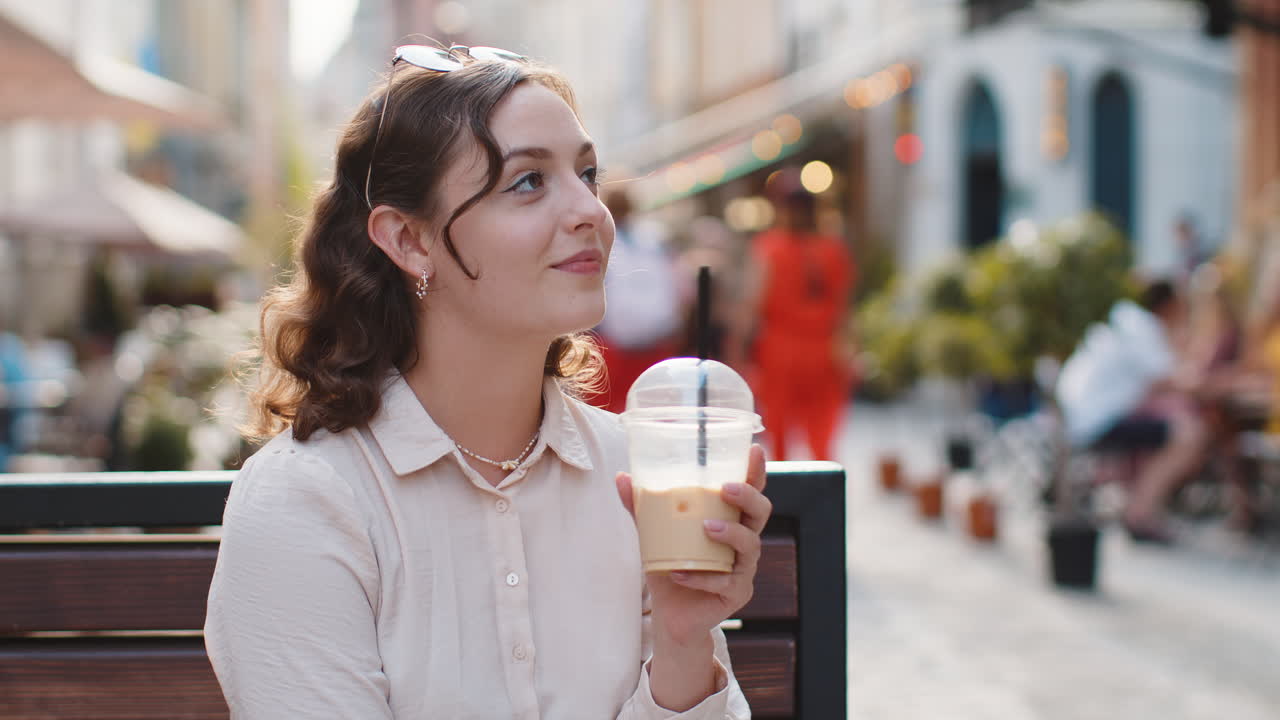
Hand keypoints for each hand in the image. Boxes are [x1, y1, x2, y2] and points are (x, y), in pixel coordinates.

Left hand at [614, 444, 771, 644]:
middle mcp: (743, 541)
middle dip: (748, 496)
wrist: (670, 614)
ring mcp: (743, 569)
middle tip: (725, 488)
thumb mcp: (654, 535)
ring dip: (730, 533)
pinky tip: (679, 574)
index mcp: (729, 519)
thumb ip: (642, 508)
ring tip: (705, 527)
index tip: (754, 450)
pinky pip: (726, 582)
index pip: (751, 491)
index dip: (756, 471)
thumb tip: (622, 477)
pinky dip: (701, 577)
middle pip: (761, 512)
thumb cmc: (670, 566)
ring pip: (750, 545)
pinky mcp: (736, 594)